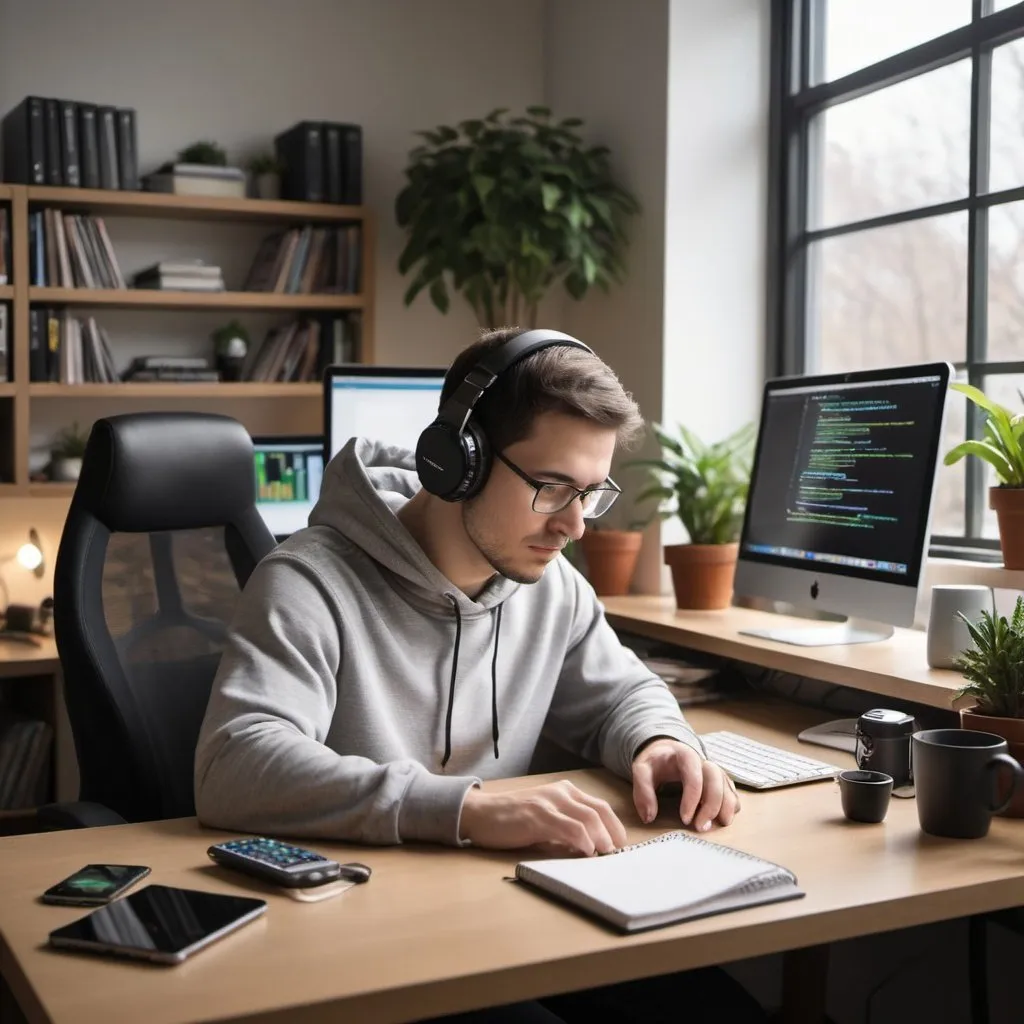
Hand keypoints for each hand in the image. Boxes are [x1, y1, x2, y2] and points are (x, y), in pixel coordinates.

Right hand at [459, 780, 628, 855]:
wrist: (480, 814)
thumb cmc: (512, 821)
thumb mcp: (544, 821)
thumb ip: (566, 829)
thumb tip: (588, 848)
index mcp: (564, 791)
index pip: (599, 806)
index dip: (614, 826)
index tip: (620, 846)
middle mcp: (560, 792)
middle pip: (599, 810)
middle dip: (613, 833)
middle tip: (617, 854)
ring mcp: (549, 802)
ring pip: (588, 818)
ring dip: (602, 838)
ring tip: (605, 854)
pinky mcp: (538, 816)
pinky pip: (569, 827)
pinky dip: (582, 840)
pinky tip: (586, 851)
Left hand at [632, 738, 739, 831]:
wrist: (666, 752)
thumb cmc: (655, 763)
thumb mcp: (641, 770)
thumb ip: (642, 791)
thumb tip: (649, 817)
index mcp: (684, 755)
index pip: (694, 776)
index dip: (692, 799)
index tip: (684, 819)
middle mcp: (703, 761)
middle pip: (716, 778)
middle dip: (712, 805)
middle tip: (701, 828)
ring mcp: (713, 770)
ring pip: (727, 784)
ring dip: (726, 806)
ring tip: (720, 824)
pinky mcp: (719, 780)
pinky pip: (731, 790)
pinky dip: (732, 803)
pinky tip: (725, 817)